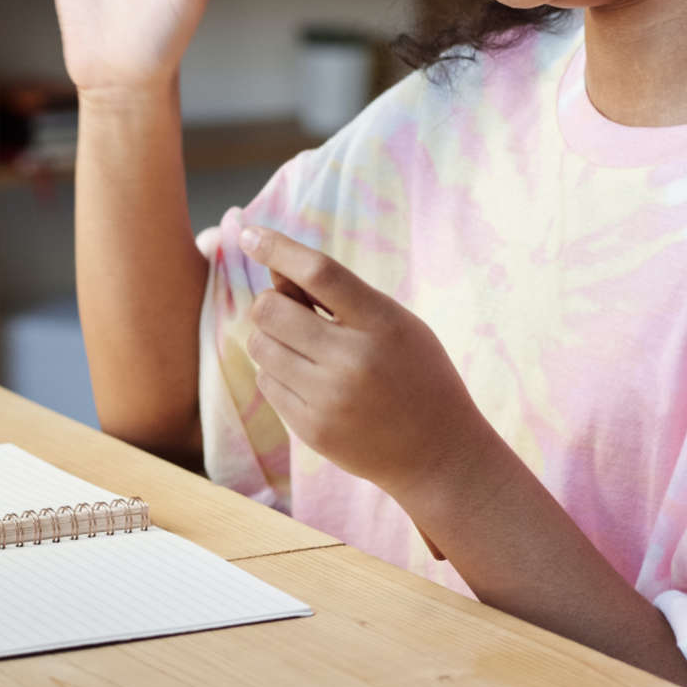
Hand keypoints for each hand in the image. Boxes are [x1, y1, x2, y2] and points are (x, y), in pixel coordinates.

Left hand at [239, 226, 495, 547]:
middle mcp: (353, 359)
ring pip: (260, 347)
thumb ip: (341, 298)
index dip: (279, 248)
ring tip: (307, 350)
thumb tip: (275, 271)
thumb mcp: (395, 323)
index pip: (320, 272)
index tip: (249, 234)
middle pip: (272, 310)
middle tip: (295, 312)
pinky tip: (312, 382)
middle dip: (273, 304)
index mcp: (382, 322)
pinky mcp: (311, 429)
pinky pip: (267, 383)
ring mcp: (329, 398)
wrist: (437, 452)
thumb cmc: (418, 374)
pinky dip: (279, 374)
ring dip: (273, 340)